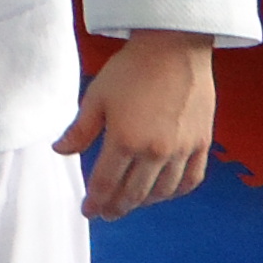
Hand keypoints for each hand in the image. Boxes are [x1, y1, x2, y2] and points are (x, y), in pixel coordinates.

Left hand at [53, 29, 214, 218]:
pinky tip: (164, 192)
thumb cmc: (130, 70)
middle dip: (117, 207)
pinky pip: (190, 179)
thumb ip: (80, 130)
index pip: (106, 183)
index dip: (95, 200)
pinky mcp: (202, 144)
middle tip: (107, 213)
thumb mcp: (96, 97)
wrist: (174, 49)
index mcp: (124, 141)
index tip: (88, 210)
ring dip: (144, 202)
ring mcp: (182, 150)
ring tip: (131, 203)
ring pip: (162, 191)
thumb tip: (60, 151)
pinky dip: (175, 191)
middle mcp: (155, 152)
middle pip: (134, 193)